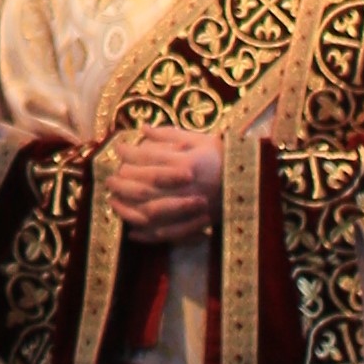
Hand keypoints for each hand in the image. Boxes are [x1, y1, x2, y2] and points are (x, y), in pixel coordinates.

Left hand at [103, 127, 223, 238]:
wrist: (255, 180)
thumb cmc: (224, 156)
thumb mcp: (200, 139)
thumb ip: (170, 135)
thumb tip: (142, 128)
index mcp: (190, 163)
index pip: (151, 159)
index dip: (130, 154)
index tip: (117, 149)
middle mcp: (189, 187)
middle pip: (146, 187)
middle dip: (123, 184)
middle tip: (108, 180)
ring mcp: (193, 208)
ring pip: (152, 213)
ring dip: (129, 210)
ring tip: (113, 203)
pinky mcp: (198, 224)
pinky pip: (168, 234)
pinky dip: (147, 235)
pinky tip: (131, 232)